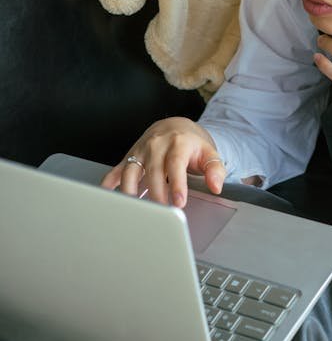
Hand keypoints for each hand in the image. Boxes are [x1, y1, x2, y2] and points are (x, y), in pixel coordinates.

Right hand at [100, 117, 226, 205]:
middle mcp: (157, 145)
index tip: (180, 202)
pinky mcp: (129, 157)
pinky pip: (116, 170)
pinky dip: (109, 183)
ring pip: (130, 171)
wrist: (175, 126)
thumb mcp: (209, 153)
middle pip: (153, 172)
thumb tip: (216, 186)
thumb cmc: (192, 144)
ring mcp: (140, 151)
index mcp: (178, 144)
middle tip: (161, 213)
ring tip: (134, 211)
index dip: (177, 184)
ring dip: (130, 191)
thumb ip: (215, 169)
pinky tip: (106, 195)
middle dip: (156, 194)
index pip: (176, 164)